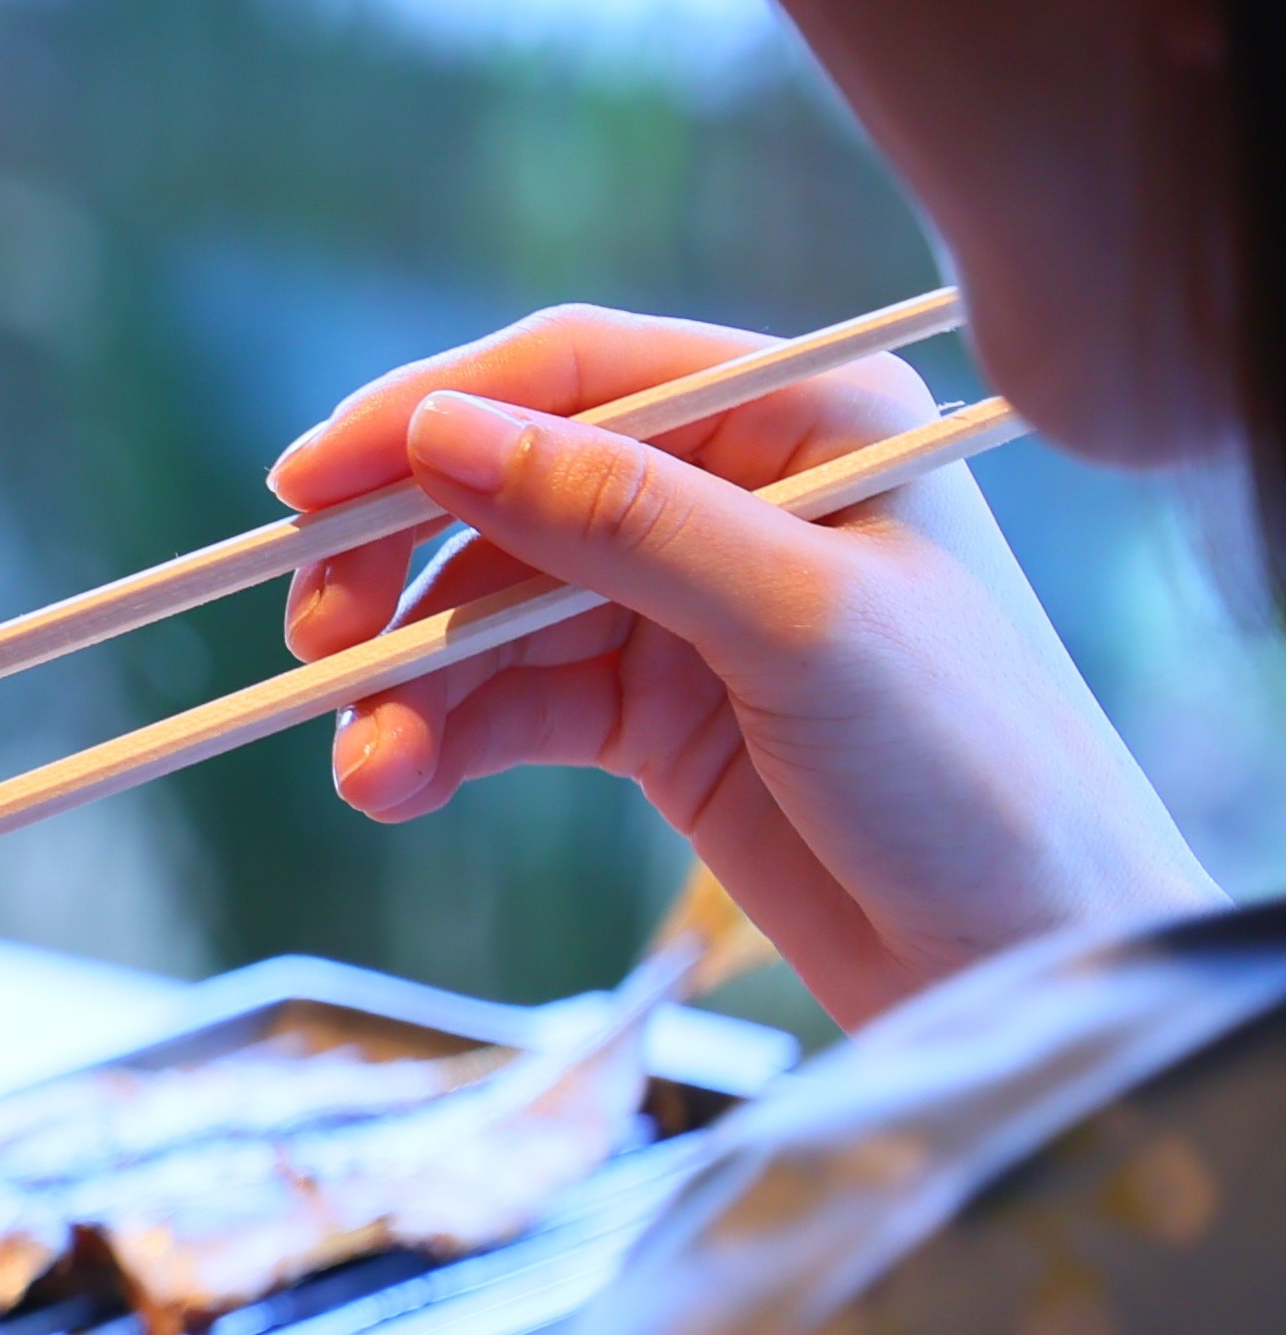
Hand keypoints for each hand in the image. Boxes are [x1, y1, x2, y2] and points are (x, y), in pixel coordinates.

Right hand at [271, 303, 1210, 1022]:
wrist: (1027, 961)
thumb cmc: (973, 772)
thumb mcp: (799, 623)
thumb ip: (620, 520)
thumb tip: (442, 435)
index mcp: (806, 418)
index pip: (578, 374)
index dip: (426, 415)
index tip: (306, 486)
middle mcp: (740, 494)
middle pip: (511, 492)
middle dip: (400, 569)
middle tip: (313, 643)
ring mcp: (690, 608)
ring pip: (491, 612)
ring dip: (409, 686)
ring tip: (371, 772)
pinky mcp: (656, 716)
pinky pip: (508, 703)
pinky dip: (441, 741)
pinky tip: (399, 789)